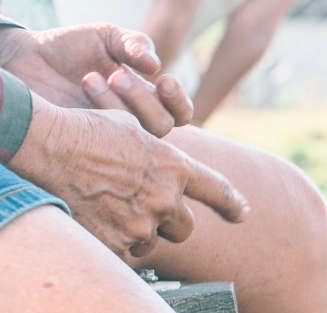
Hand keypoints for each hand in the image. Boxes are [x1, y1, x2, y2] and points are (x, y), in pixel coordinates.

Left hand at [0, 24, 192, 134]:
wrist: (29, 59)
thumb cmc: (72, 48)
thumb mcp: (107, 38)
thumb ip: (135, 45)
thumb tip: (156, 66)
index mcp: (148, 98)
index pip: (180, 112)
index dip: (179, 101)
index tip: (164, 81)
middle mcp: (136, 120)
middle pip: (162, 126)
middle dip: (141, 99)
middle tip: (115, 76)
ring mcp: (114, 136)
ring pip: (136, 136)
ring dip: (116, 106)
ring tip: (88, 79)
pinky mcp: (90, 145)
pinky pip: (106, 143)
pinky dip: (96, 118)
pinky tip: (80, 93)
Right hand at [10, 102, 246, 258]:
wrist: (48, 144)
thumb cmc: (85, 131)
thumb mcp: (133, 130)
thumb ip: (158, 154)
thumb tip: (165, 166)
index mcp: (175, 168)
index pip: (218, 191)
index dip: (232, 205)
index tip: (242, 214)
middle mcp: (166, 199)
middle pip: (184, 228)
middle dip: (168, 223)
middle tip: (142, 210)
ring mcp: (142, 224)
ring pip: (152, 242)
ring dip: (137, 233)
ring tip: (108, 210)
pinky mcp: (118, 243)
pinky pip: (125, 254)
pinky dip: (113, 244)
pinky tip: (95, 224)